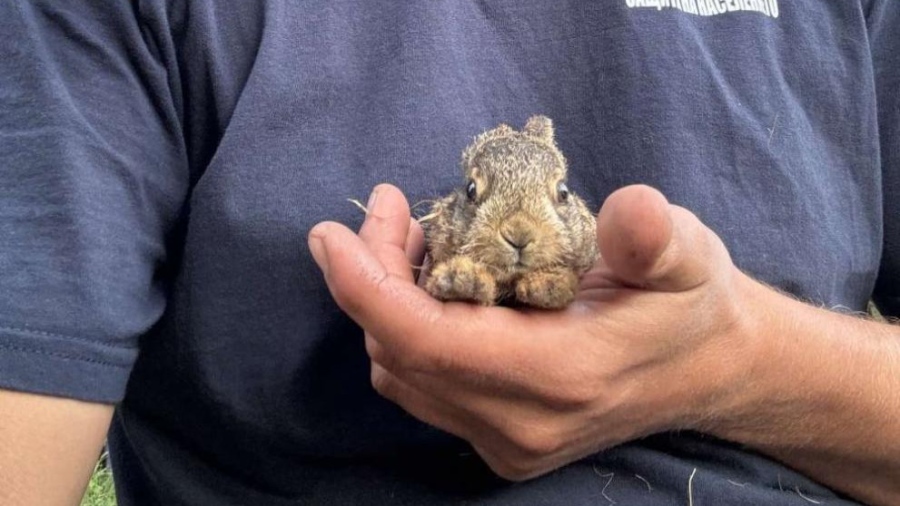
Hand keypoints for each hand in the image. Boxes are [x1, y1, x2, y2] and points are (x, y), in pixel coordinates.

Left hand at [308, 183, 756, 479]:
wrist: (711, 371)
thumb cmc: (691, 304)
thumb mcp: (688, 254)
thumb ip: (656, 236)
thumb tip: (630, 211)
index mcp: (559, 377)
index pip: (425, 342)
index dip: (365, 286)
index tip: (331, 232)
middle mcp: (520, 425)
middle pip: (399, 354)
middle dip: (371, 279)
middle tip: (391, 213)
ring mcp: (507, 444)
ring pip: (402, 376)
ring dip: (387, 305)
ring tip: (414, 241)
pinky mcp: (501, 444)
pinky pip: (423, 389)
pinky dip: (408, 333)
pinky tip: (435, 284)